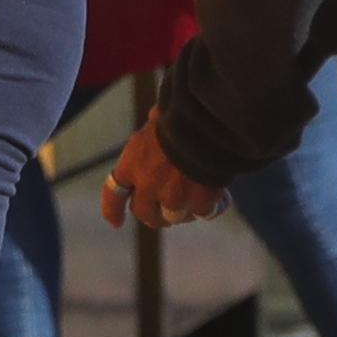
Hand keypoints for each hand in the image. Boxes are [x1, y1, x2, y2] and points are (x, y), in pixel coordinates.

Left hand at [103, 119, 227, 227]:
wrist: (207, 122)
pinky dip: (212, 207)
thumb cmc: (181, 112)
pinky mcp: (198, 203)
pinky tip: (223, 197)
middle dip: (155, 217)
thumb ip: (154, 129)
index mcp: (132, 163)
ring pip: (176, 217)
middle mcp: (148, 185)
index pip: (114, 193)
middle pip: (145, 213)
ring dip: (185, 211)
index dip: (113, 211)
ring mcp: (173, 197)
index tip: (116, 223)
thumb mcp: (158, 119)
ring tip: (198, 199)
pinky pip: (203, 213)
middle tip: (166, 216)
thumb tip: (156, 116)